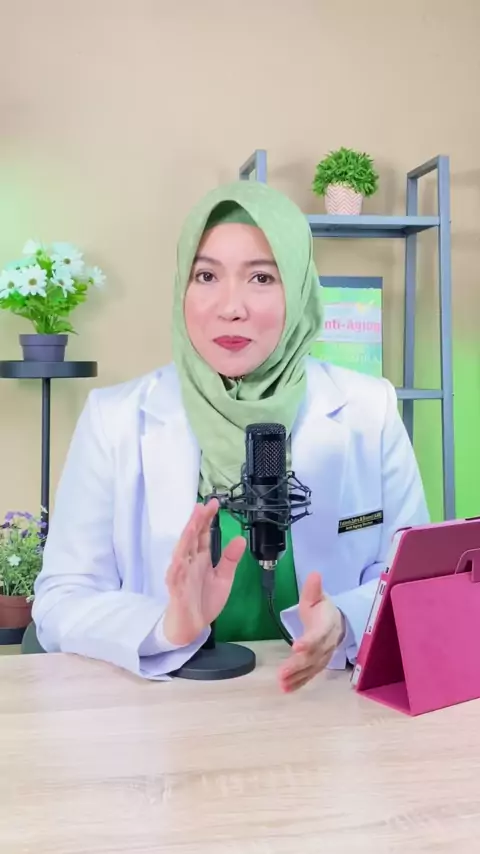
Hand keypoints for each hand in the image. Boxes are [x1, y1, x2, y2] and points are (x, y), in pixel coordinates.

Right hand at [163, 498, 245, 646]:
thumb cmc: (204, 601)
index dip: (207, 518)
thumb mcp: (223, 578)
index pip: (202, 534)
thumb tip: (240, 539)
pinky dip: (177, 568)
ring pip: (181, 553)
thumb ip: (230, 559)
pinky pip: (175, 578)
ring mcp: (181, 576)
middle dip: (196, 522)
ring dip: (185, 539)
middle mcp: (189, 563)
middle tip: (202, 506)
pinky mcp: (176, 592)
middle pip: (191, 538)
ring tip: (191, 526)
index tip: (214, 503)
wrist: (191, 628)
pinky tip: (180, 558)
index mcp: (200, 558)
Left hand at [278, 572, 344, 692]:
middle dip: (298, 665)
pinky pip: (309, 675)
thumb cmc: (322, 608)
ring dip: (296, 677)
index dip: (309, 641)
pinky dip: (298, 683)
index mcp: (327, 624)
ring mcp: (324, 656)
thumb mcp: (317, 596)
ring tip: (281, 683)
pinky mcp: (318, 665)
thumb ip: (313, 589)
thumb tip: (314, 574)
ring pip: (311, 669)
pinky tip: (286, 689)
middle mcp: (327, 644)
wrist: (337, 622)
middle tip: (282, 673)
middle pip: (313, 656)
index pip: (319, 634)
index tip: (297, 646)